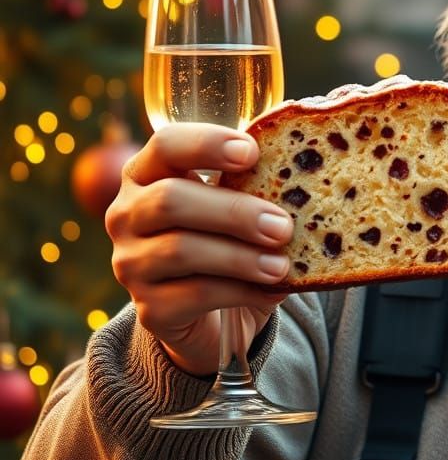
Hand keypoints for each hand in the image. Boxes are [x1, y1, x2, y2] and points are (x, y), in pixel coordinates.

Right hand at [105, 124, 294, 376]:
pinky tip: (274, 290)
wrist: (213, 316)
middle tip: (283, 226)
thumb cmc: (230, 240)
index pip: (165, 145)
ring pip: (181, 250)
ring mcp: (131, 263)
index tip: (252, 152)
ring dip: (241, 257)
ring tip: (283, 266)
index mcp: (149, 173)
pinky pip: (195, 295)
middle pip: (170, 200)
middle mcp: (128, 214)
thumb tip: (307, 169)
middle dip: (234, 212)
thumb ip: (258, 183)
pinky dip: (242, 292)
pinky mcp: (151, 309)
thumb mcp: (238, 205)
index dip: (207, 144)